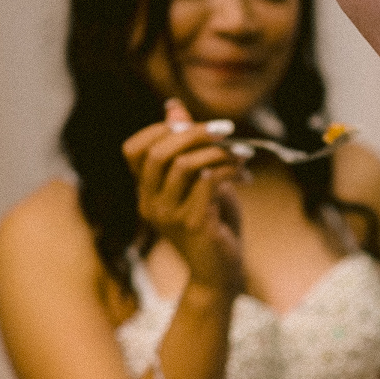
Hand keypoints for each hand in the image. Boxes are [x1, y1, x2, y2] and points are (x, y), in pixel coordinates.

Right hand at [122, 98, 245, 296]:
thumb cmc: (213, 224)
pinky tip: (245, 175)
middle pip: (159, 152)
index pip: (133, 150)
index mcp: (146, 192)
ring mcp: (168, 216)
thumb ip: (186, 148)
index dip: (161, 129)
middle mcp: (149, 204)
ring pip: (185, 164)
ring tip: (243, 156)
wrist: (221, 272)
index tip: (197, 125)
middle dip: (196, 133)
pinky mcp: (192, 224)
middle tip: (228, 131)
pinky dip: (230, 170)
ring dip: (219, 152)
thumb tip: (173, 106)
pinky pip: (207, 182)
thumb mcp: (199, 181)